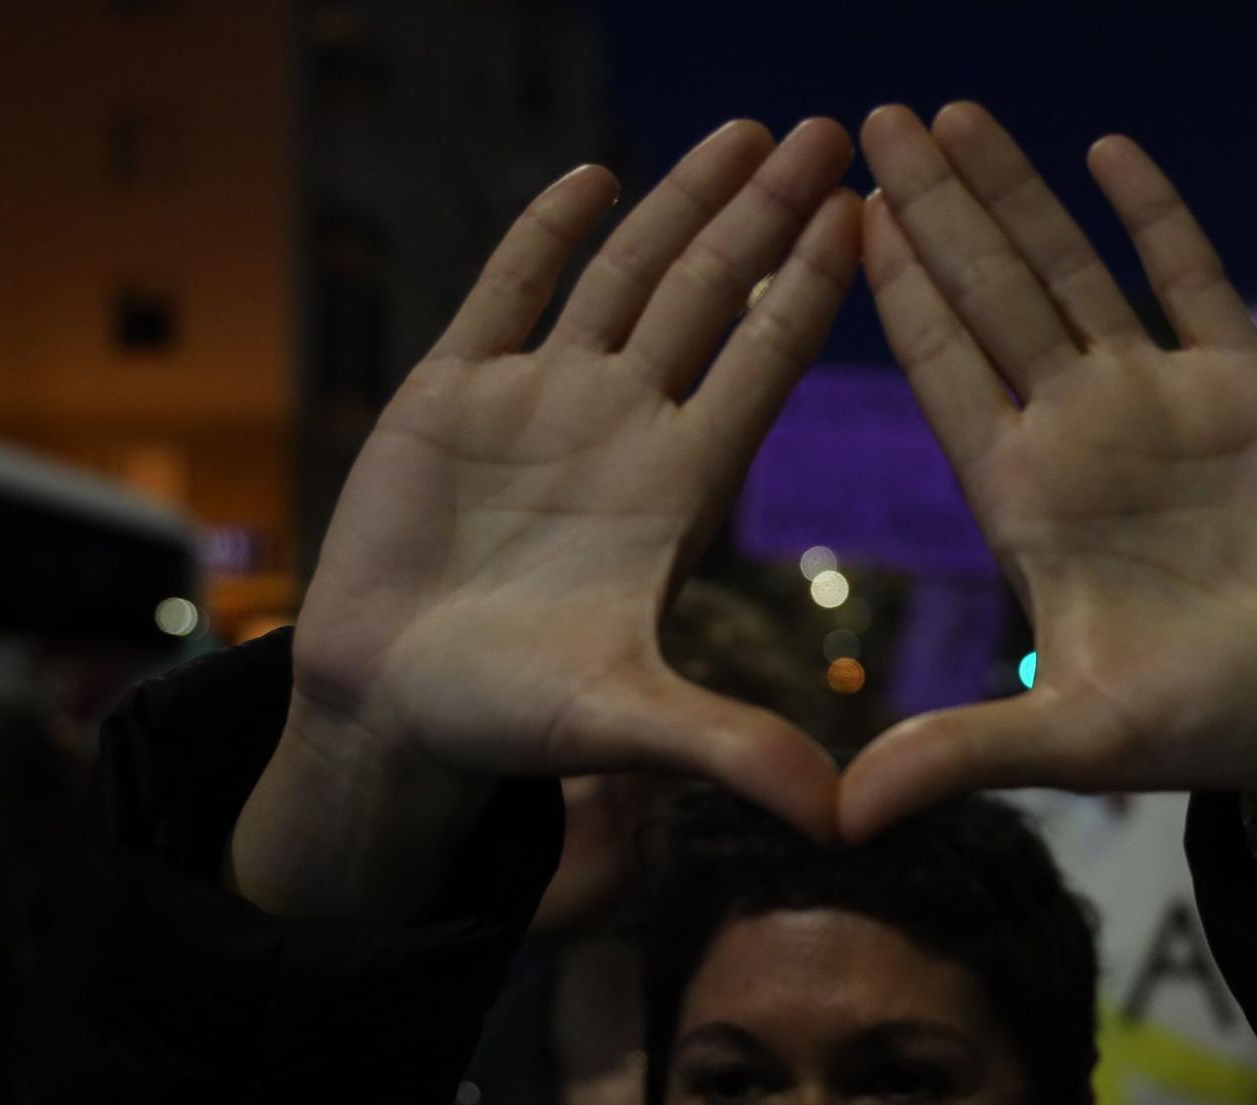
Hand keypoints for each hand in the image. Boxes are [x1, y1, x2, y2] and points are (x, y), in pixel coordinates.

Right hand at [235, 119, 859, 916]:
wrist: (389, 710)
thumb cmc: (508, 721)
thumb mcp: (627, 727)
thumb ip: (732, 752)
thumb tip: (848, 820)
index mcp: (676, 490)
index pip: (762, 364)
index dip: (813, 291)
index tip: (867, 217)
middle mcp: (621, 430)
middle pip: (711, 298)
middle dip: (768, 215)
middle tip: (830, 134)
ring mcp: (538, 403)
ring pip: (624, 277)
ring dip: (682, 204)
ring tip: (747, 133)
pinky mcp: (449, 395)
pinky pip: (507, 292)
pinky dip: (547, 235)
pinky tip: (597, 178)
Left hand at [839, 104, 1256, 890]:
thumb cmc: (1211, 730)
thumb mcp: (1079, 742)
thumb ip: (966, 752)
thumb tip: (840, 819)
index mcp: (1022, 499)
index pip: (940, 372)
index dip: (892, 294)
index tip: (838, 216)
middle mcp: (1076, 433)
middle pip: (987, 299)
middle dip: (933, 212)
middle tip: (870, 122)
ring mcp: (1160, 400)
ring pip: (1072, 273)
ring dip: (1015, 195)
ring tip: (952, 114)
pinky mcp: (1249, 386)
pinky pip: (1193, 280)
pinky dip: (1153, 217)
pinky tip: (1107, 151)